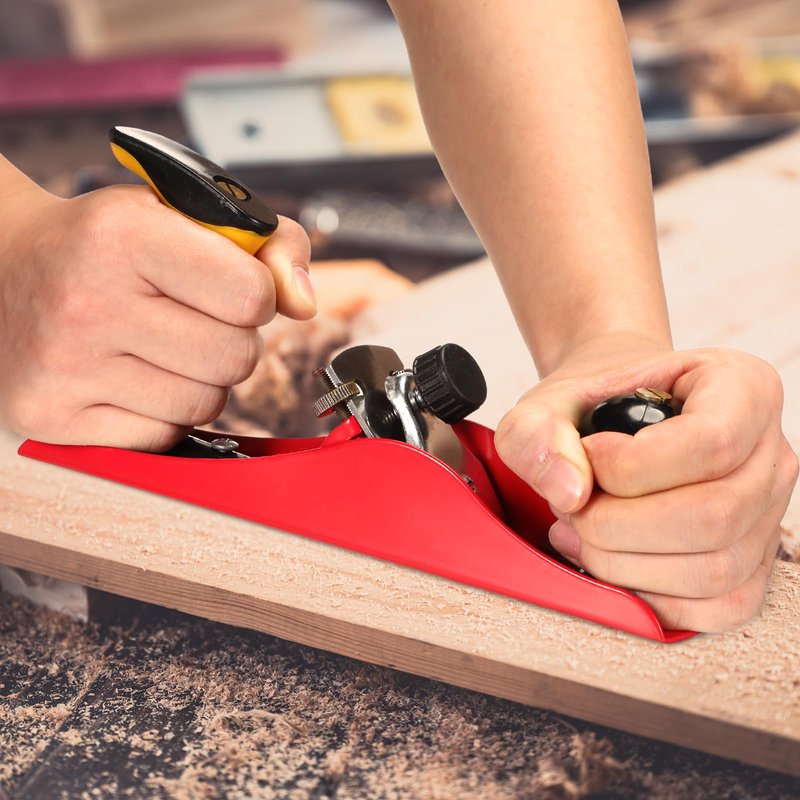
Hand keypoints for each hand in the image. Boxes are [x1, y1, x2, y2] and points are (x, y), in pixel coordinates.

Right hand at [0, 177, 314, 449]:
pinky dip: (165, 412)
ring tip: (162, 346)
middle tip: (192, 318)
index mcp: (121, 236)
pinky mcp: (52, 417)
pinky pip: (165, 436)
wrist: (3, 270)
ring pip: (207, 403)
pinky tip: (133, 378)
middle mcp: (86, 303)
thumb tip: (306, 305)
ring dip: (203, 379)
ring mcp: (64, 367)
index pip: (253, 295)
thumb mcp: (184, 213)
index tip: (228, 285)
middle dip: (232, 340)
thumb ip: (269, 243)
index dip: (254, 293)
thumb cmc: (107, 243)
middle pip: (237, 358)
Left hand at [494, 334, 798, 631]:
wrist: (609, 423)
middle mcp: (769, 454)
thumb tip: (568, 492)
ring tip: (579, 533)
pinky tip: (608, 563)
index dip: (633, 466)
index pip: (710, 443)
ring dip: (625, 564)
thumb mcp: (547, 402)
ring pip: (715, 571)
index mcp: (741, 388)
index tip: (588, 456)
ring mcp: (767, 516)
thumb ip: (537, 433)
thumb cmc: (590, 408)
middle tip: (572, 508)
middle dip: (618, 525)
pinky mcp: (751, 566)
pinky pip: (718, 608)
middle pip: (714, 517)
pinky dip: (651, 598)